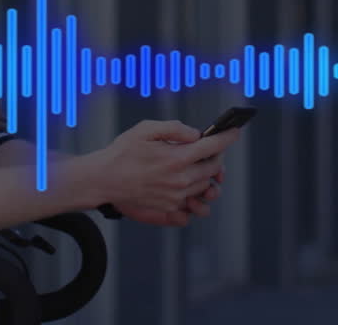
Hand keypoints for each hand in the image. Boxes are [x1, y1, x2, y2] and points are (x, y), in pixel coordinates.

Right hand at [84, 120, 240, 225]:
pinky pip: (194, 205)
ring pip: (206, 187)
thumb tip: (196, 134)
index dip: (227, 137)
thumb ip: (175, 129)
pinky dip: (195, 195)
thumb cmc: (121, 153)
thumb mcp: (146, 130)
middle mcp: (180, 180)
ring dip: (206, 176)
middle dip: (215, 157)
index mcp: (176, 159)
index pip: (212, 147)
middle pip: (214, 169)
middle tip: (207, 149)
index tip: (234, 132)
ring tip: (195, 167)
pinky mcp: (169, 209)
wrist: (103, 180)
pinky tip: (185, 186)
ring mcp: (176, 197)